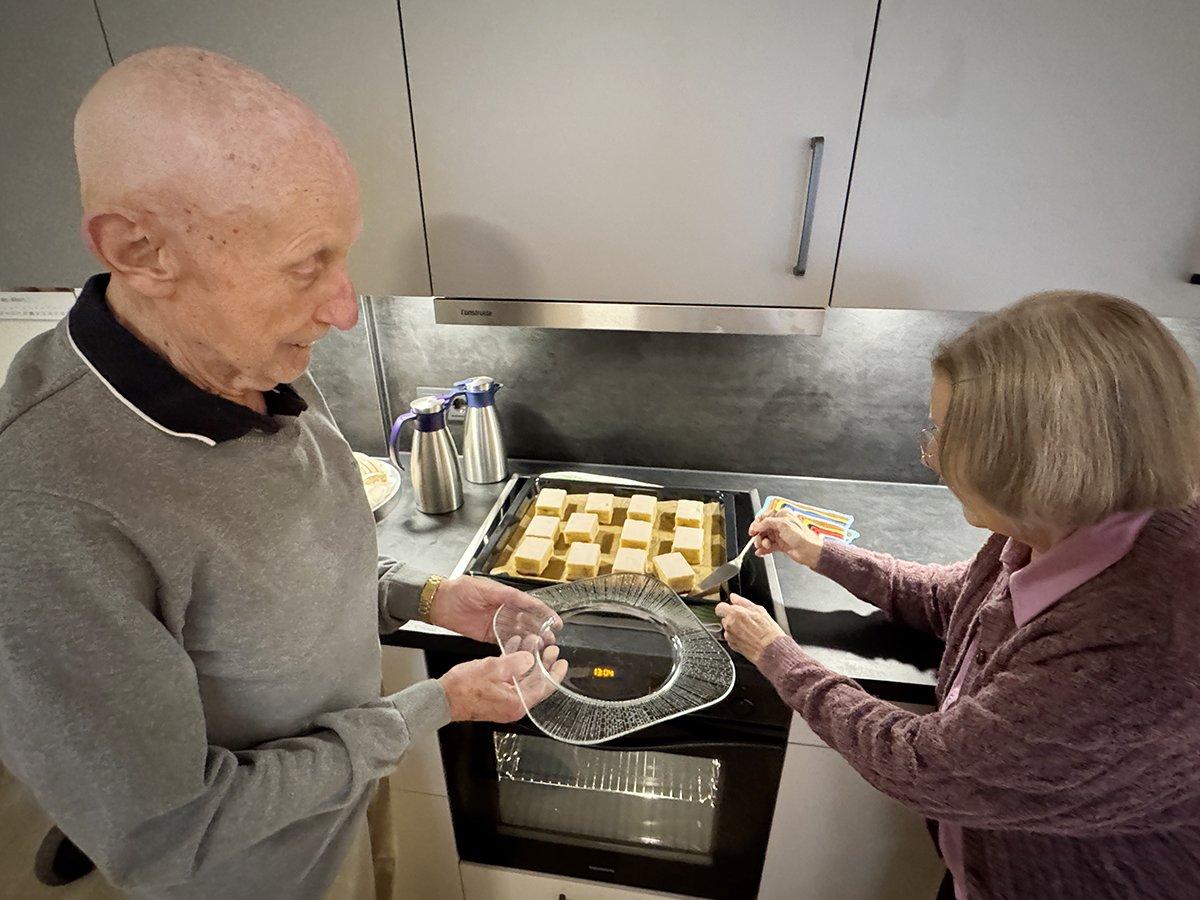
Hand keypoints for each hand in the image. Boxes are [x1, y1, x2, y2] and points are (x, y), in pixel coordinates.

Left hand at [428, 575, 560, 643]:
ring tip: (540, 647)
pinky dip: (514, 646)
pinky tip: (522, 651)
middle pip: (527, 621)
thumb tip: (523, 598)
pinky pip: (504, 641)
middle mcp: (503, 610)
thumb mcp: (484, 588)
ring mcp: (496, 623)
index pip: (529, 605)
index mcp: (505, 596)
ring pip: (518, 632)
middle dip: (540, 629)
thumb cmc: (459, 590)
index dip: (544, 613)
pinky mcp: (487, 635)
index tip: (555, 621)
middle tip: (550, 638)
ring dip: (530, 639)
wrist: (439, 603)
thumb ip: (504, 594)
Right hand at [439, 647, 567, 721]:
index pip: (544, 688)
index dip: (555, 673)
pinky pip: (511, 681)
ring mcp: (504, 703)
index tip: (562, 662)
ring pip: (523, 680)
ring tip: (532, 646)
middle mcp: (513, 705)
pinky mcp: (496, 698)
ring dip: (528, 662)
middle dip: (543, 664)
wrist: (442, 699)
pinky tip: (513, 651)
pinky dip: (514, 666)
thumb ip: (515, 663)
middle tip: (549, 649)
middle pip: (535, 683)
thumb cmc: (462, 689)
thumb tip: (529, 659)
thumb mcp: (492, 669)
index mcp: (516, 702)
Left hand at [714, 593, 785, 664]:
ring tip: (749, 630)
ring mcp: (730, 636)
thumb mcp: (759, 610)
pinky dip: (737, 637)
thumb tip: (734, 597)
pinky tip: (748, 638)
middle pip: (724, 618)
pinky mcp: (732, 646)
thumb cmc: (767, 631)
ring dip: (734, 628)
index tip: (731, 609)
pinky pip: (731, 638)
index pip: (720, 608)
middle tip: (746, 620)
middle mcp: (729, 625)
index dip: (725, 608)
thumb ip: (743, 602)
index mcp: (734, 613)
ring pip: (728, 629)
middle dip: (732, 618)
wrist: (770, 649)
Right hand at [748, 509, 823, 567]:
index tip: (752, 531)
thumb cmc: (801, 536)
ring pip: (765, 538)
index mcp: (782, 515)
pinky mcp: (781, 545)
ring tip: (763, 546)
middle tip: (757, 541)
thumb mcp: (782, 524)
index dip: (757, 524)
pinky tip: (761, 552)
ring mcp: (780, 535)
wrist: (809, 551)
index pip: (765, 517)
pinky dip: (764, 550)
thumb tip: (757, 525)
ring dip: (761, 543)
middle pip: (763, 529)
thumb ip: (767, 523)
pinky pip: (769, 546)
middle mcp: (781, 524)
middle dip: (759, 535)